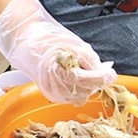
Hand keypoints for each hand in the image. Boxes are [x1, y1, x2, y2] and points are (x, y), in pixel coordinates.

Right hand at [0, 0, 115, 104]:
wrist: (26, 41)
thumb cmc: (50, 40)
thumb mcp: (76, 45)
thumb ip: (93, 62)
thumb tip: (108, 74)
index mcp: (61, 71)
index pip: (91, 81)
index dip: (104, 77)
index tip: (111, 72)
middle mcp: (55, 85)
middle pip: (87, 91)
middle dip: (94, 81)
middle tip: (94, 68)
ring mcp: (51, 92)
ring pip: (79, 97)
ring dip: (85, 87)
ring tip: (80, 71)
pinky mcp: (49, 94)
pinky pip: (70, 97)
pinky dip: (76, 89)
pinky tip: (72, 77)